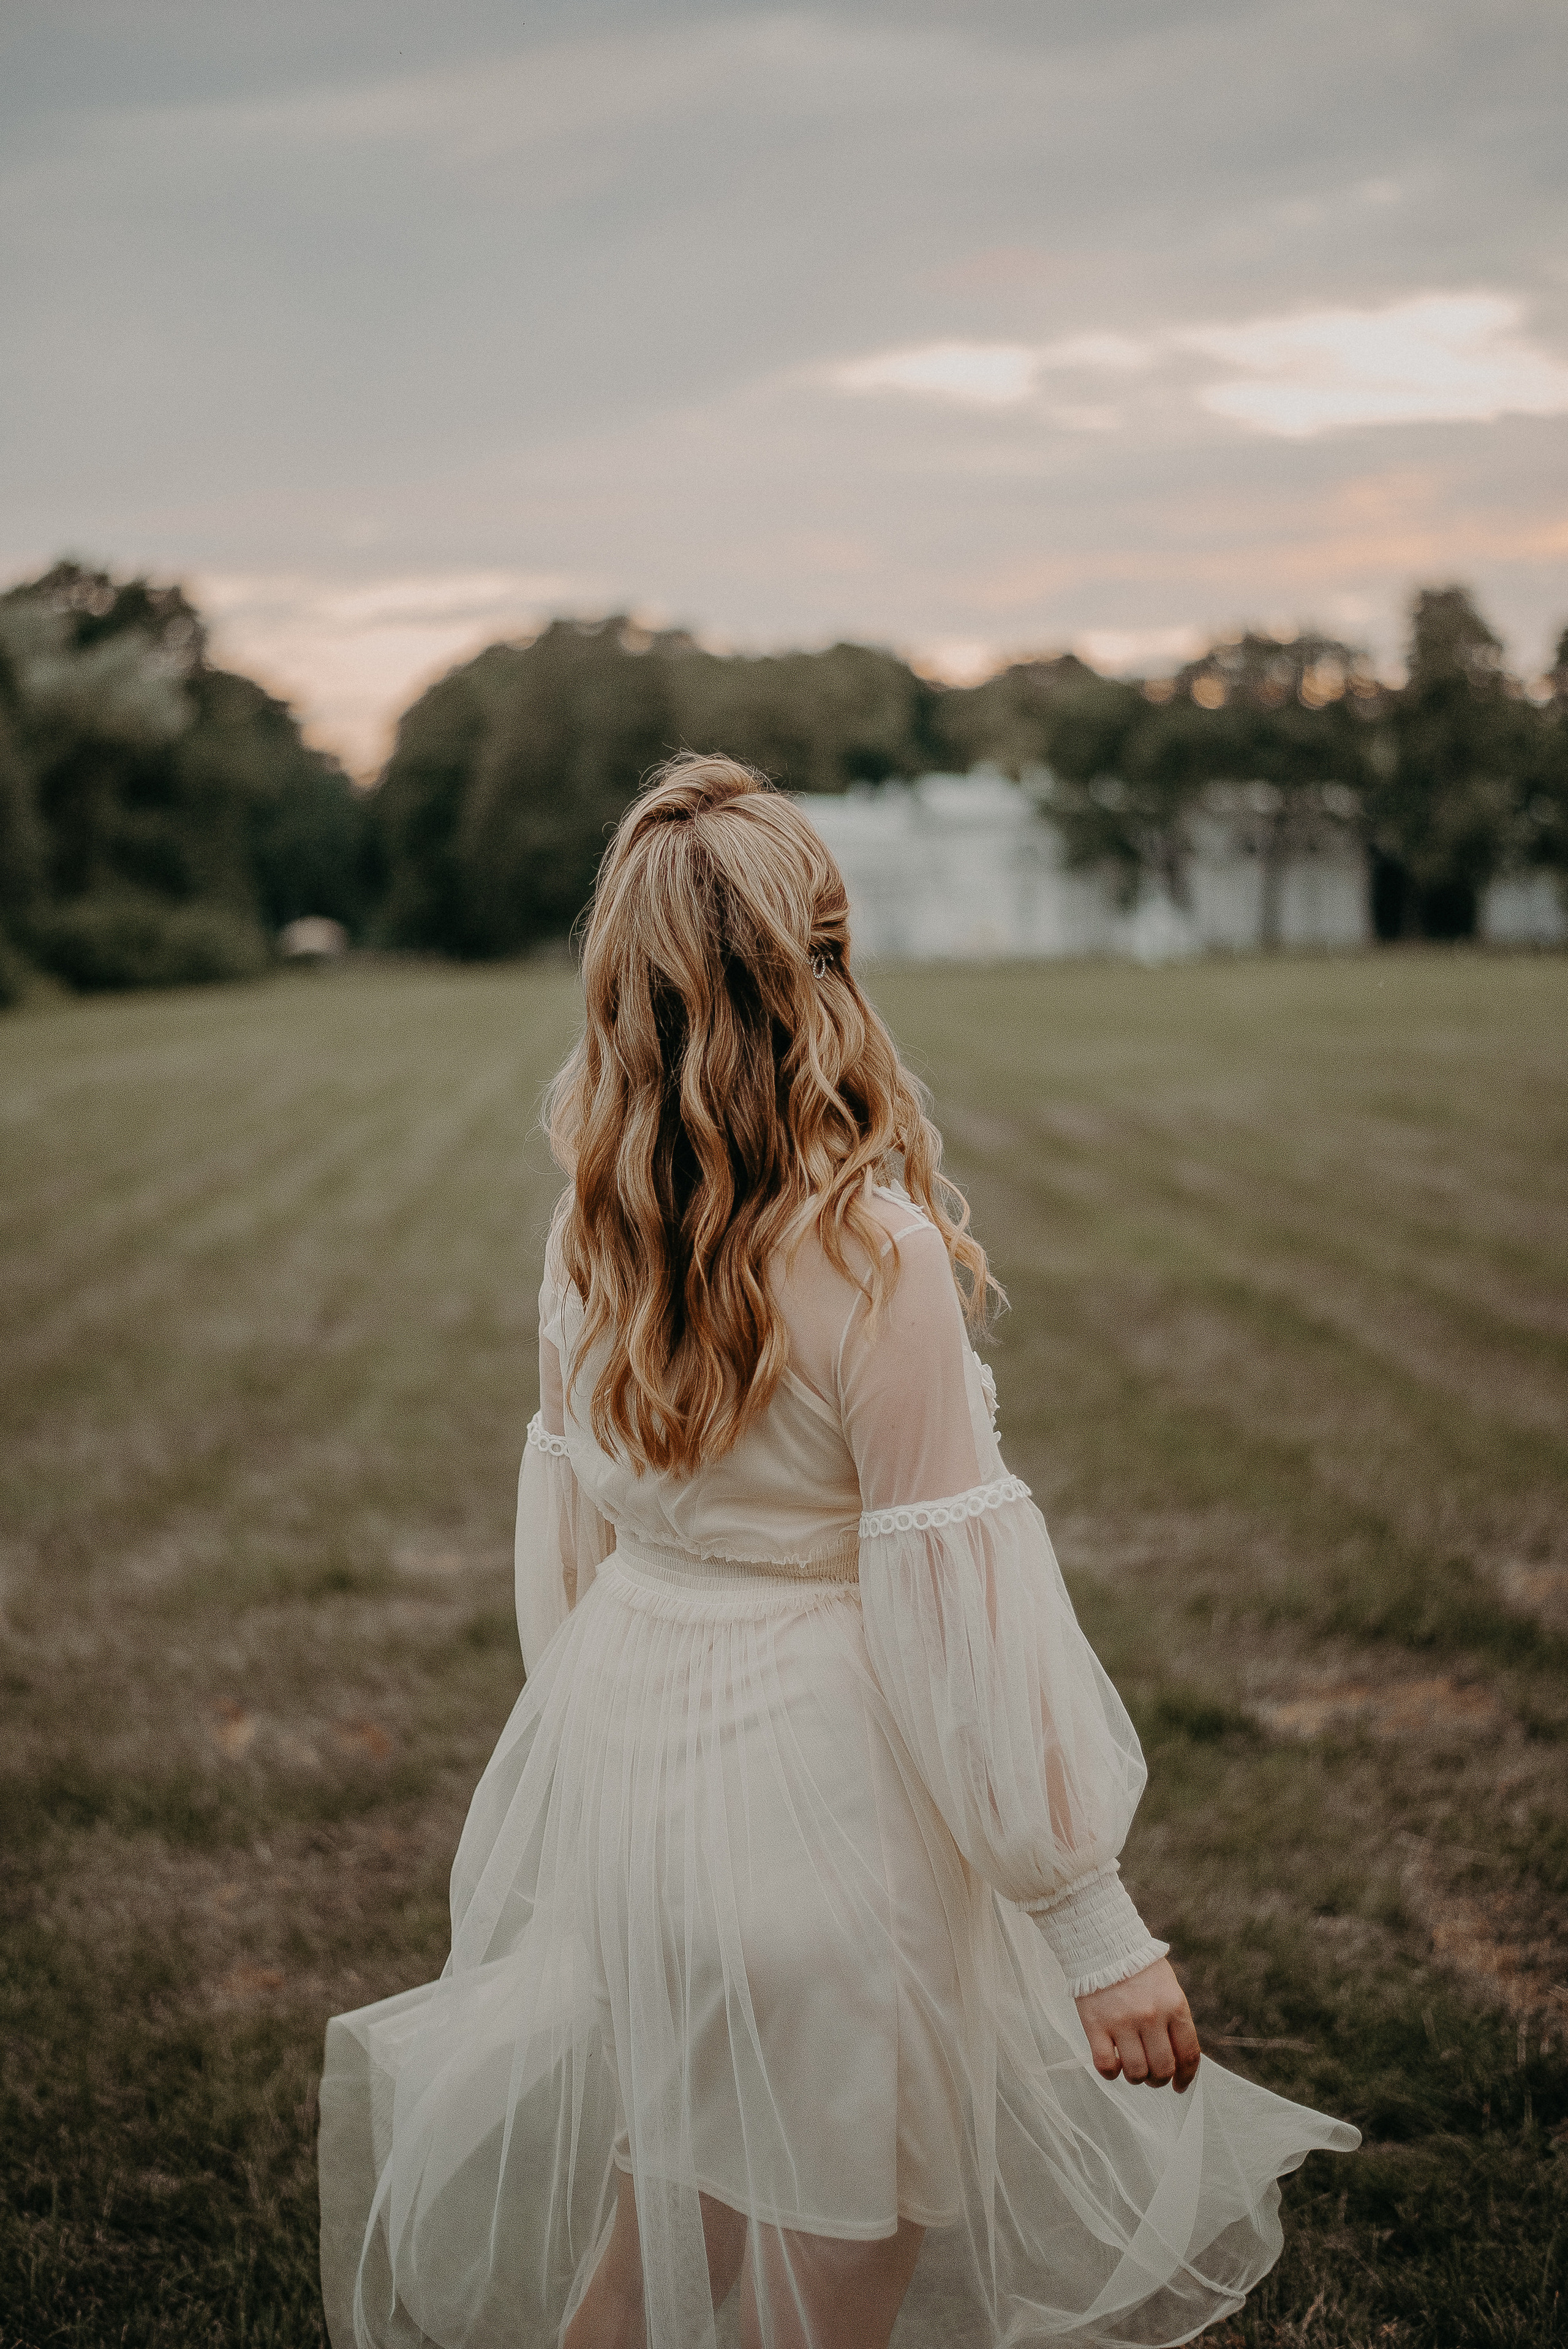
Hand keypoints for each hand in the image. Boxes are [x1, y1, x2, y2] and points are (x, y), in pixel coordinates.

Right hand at [1075, 1957, 1200, 2091]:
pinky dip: (1111, 2074)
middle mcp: (1151, 2017)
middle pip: (1162, 2069)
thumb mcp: (1169, 1988)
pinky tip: (1113, 2066)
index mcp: (1174, 2006)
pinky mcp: (1096, 2025)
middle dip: (1159, 2080)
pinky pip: (1106, 2065)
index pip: (1188, 2055)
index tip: (1179, 2086)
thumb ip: (1175, 2021)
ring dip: (1136, 2078)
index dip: (1186, 2077)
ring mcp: (1122, 2022)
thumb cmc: (1138, 1967)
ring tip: (1132, 2068)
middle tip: (1152, 2076)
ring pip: (1135, 2072)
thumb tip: (1178, 2059)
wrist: (1102, 1942)